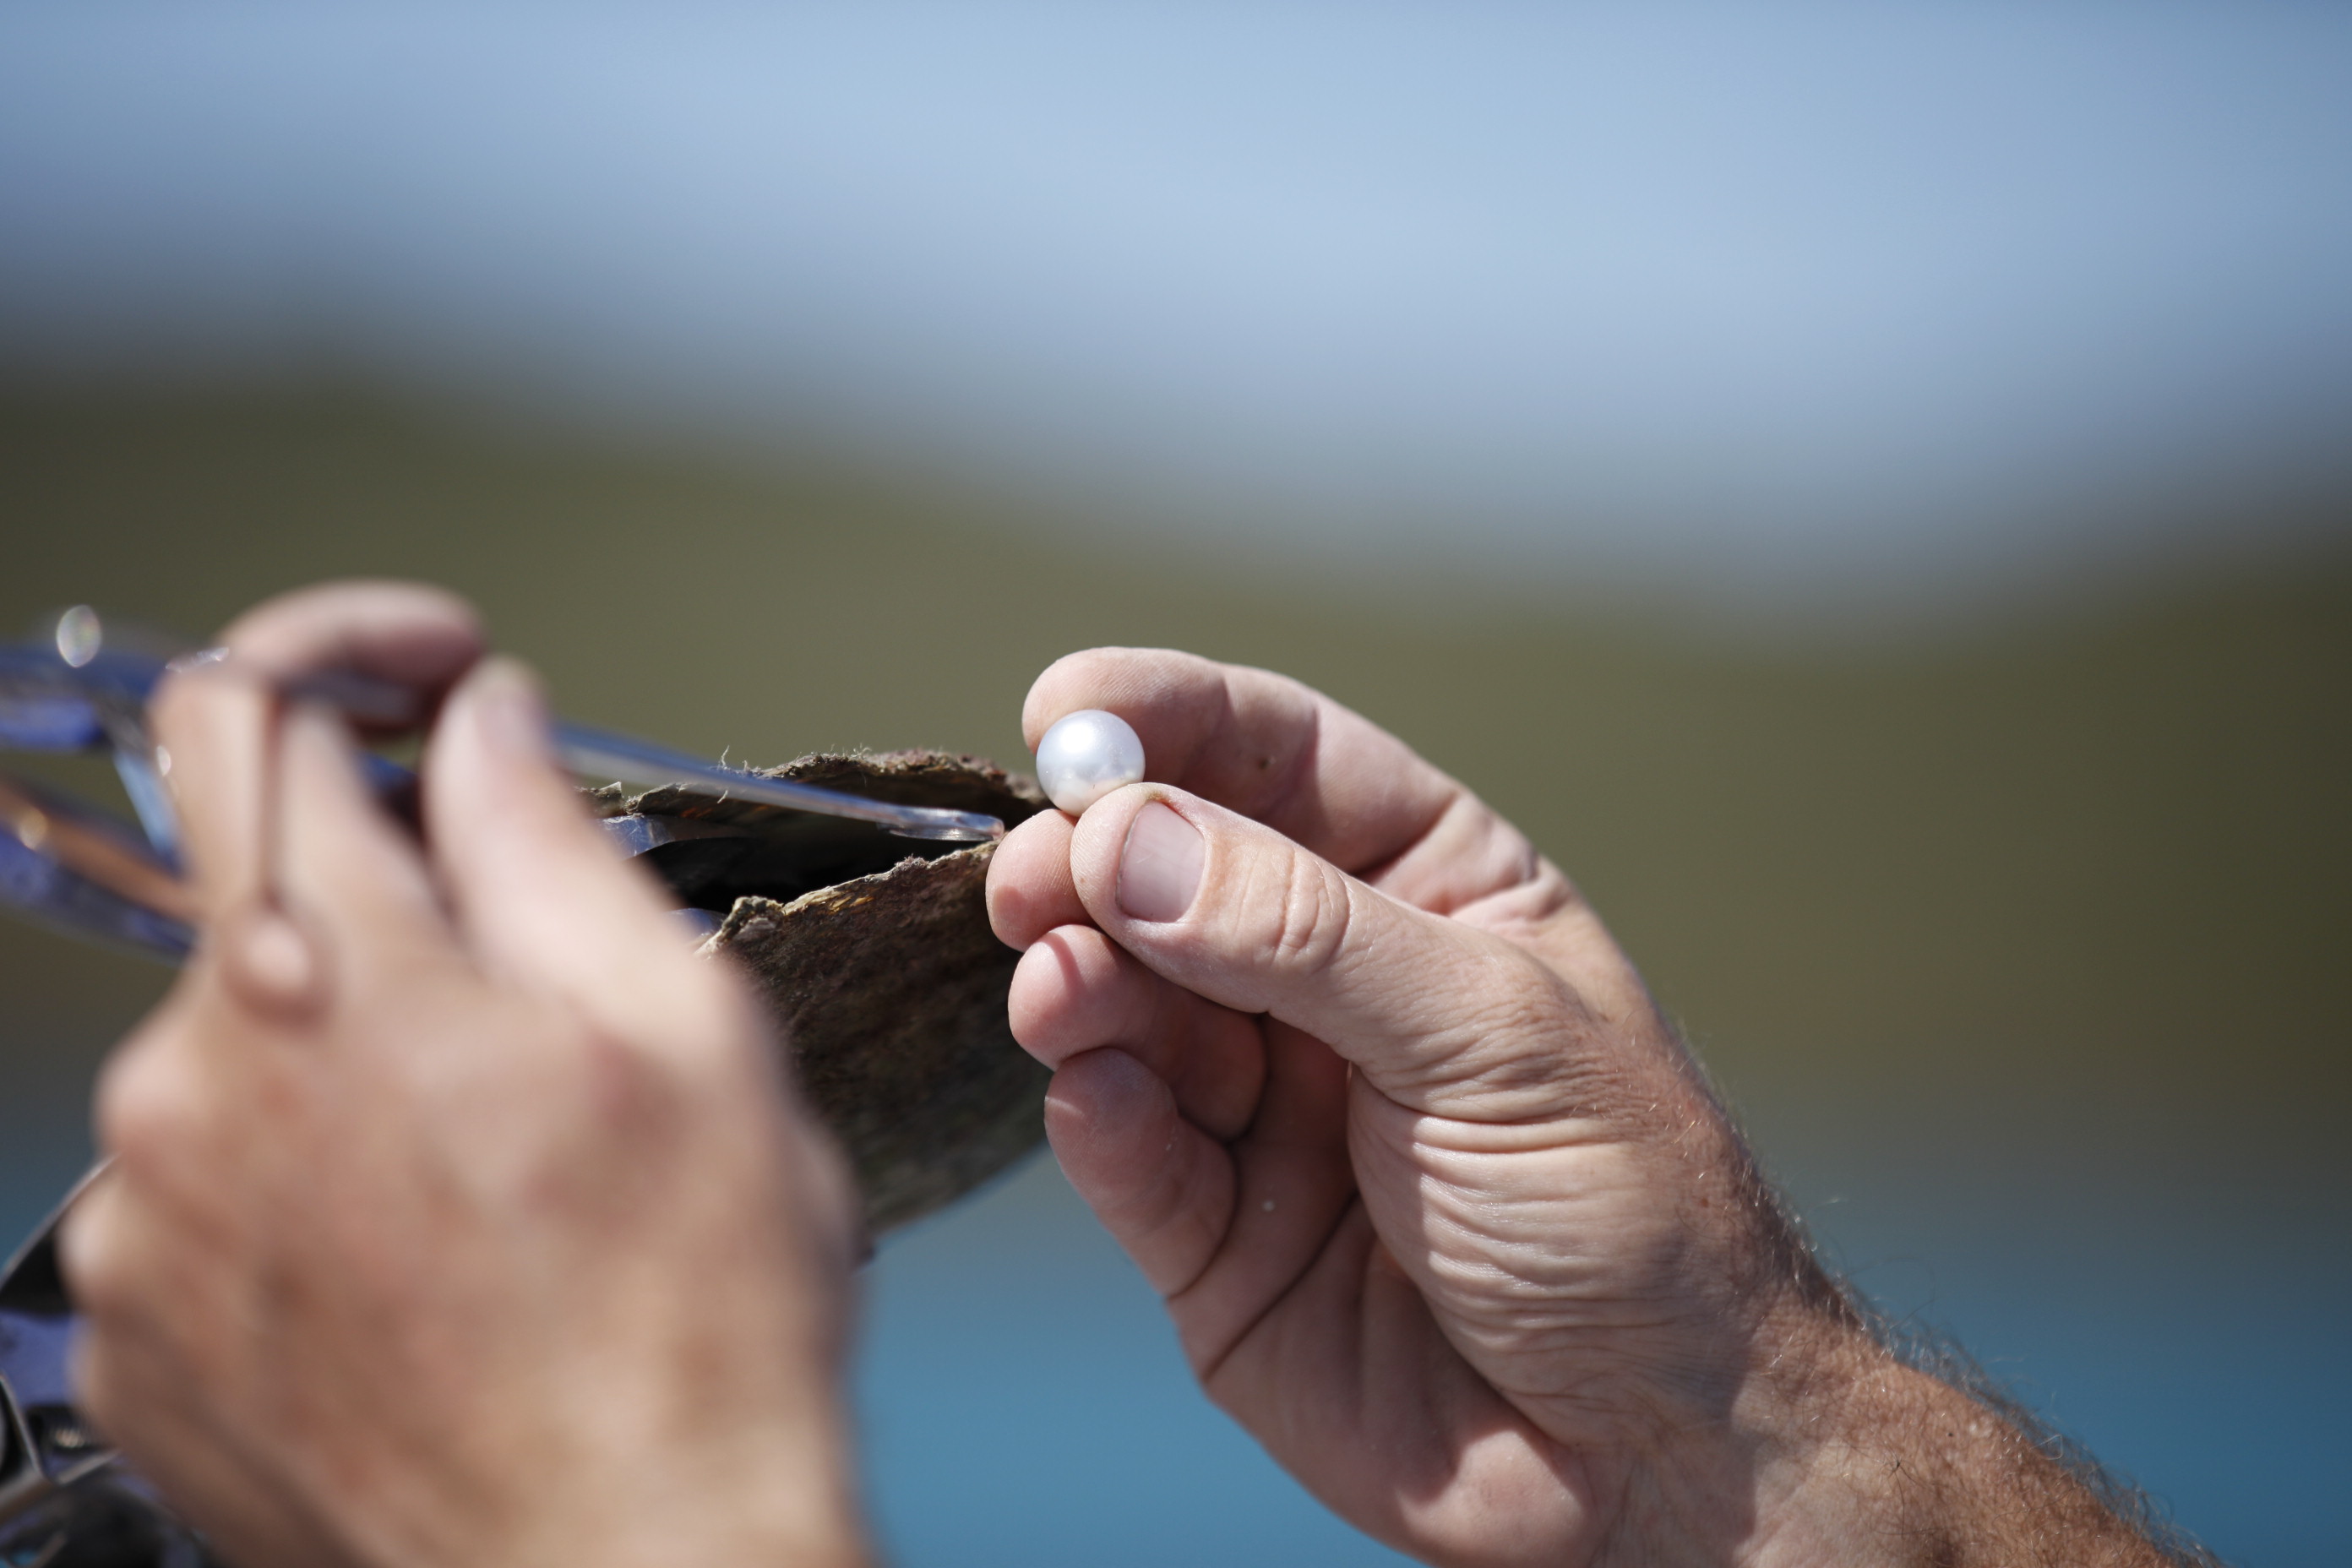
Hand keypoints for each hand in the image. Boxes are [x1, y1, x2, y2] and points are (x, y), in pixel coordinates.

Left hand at [59, 583, 865, 1567]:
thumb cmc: (690, 1326)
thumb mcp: (685, 1032)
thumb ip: (548, 843)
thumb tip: (483, 728)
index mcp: (327, 980)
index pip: (243, 710)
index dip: (341, 646)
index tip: (427, 671)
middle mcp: (185, 1088)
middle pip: (261, 896)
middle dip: (399, 906)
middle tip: (548, 1008)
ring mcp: (142, 1229)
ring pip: (242, 1053)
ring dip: (358, 1062)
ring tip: (508, 1183)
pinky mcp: (131, 1343)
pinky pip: (207, 1192)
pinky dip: (306, 1185)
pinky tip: (434, 1265)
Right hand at [987, 649, 2175, 1566]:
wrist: (1658, 1459)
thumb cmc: (1626, 1213)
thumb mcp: (1490, 1038)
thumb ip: (1302, 936)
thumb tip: (1121, 836)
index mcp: (1428, 893)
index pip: (1278, 762)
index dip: (1171, 721)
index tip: (1069, 716)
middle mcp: (1330, 989)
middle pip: (1170, 880)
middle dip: (1091, 863)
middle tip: (1034, 873)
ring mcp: (1265, 1112)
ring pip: (1125, 1011)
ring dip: (1078, 986)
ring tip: (1060, 983)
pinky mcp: (1213, 1241)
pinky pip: (1125, 1152)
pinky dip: (1096, 1116)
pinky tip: (1098, 1096)